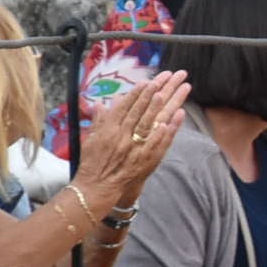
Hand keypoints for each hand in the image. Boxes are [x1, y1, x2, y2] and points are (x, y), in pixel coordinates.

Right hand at [72, 70, 191, 216]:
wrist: (97, 188)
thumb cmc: (93, 163)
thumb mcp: (92, 140)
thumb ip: (99, 121)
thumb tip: (100, 104)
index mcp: (108, 130)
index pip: (124, 107)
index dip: (135, 94)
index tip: (145, 82)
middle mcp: (121, 137)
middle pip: (138, 111)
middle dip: (150, 94)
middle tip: (161, 79)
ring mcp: (133, 148)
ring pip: (148, 124)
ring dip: (157, 108)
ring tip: (166, 93)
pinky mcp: (144, 160)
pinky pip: (157, 143)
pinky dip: (165, 131)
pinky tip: (174, 119)